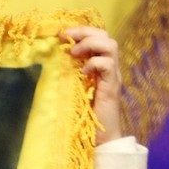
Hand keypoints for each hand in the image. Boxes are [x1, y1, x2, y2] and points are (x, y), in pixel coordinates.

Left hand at [62, 26, 124, 145]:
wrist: (102, 137)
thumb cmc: (86, 114)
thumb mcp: (76, 86)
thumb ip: (72, 71)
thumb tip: (54, 56)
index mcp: (102, 65)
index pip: (99, 36)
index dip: (82, 30)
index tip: (62, 33)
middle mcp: (111, 68)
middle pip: (107, 36)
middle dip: (85, 32)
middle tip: (66, 38)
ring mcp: (114, 76)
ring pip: (111, 45)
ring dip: (90, 44)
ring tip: (75, 53)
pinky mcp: (112, 87)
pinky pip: (108, 65)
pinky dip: (94, 63)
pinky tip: (83, 72)